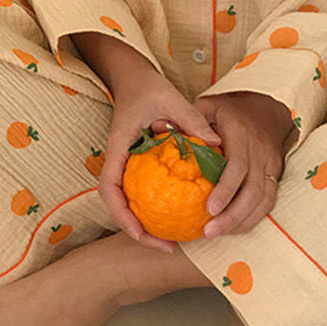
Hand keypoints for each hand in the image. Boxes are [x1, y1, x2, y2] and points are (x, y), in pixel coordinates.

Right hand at [97, 69, 221, 252]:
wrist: (132, 77)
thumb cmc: (147, 86)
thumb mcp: (169, 98)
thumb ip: (191, 119)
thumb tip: (217, 145)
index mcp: (119, 147)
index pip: (109, 188)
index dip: (121, 215)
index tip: (141, 233)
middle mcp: (118, 160)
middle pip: (116, 204)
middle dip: (136, 231)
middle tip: (166, 248)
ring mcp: (125, 163)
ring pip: (126, 201)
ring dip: (144, 223)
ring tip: (172, 240)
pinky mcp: (135, 163)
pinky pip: (140, 191)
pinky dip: (153, 208)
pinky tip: (178, 214)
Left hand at [192, 91, 295, 238]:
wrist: (263, 108)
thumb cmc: (226, 110)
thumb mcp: (206, 106)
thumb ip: (189, 120)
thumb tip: (165, 133)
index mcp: (241, 132)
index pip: (237, 167)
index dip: (225, 190)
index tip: (208, 209)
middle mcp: (260, 149)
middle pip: (253, 190)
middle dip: (232, 215)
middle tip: (209, 232)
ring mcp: (271, 163)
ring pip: (264, 200)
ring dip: (242, 221)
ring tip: (217, 234)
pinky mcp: (276, 174)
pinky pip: (268, 201)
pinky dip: (252, 217)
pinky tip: (232, 227)